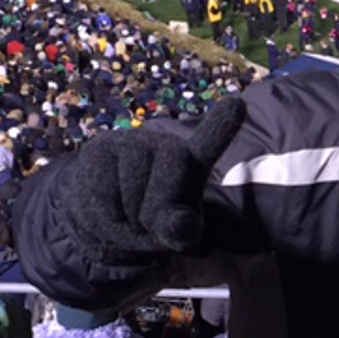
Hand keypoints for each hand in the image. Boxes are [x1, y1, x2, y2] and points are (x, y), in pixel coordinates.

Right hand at [64, 97, 245, 263]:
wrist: (108, 219)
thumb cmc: (153, 222)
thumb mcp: (176, 234)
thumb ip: (183, 231)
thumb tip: (176, 221)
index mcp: (193, 162)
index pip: (210, 142)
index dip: (222, 124)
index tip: (237, 103)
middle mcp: (165, 144)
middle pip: (167, 180)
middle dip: (156, 211)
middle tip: (149, 223)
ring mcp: (132, 142)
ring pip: (133, 189)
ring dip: (130, 220)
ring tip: (129, 218)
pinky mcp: (101, 149)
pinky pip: (105, 194)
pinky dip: (109, 219)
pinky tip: (110, 213)